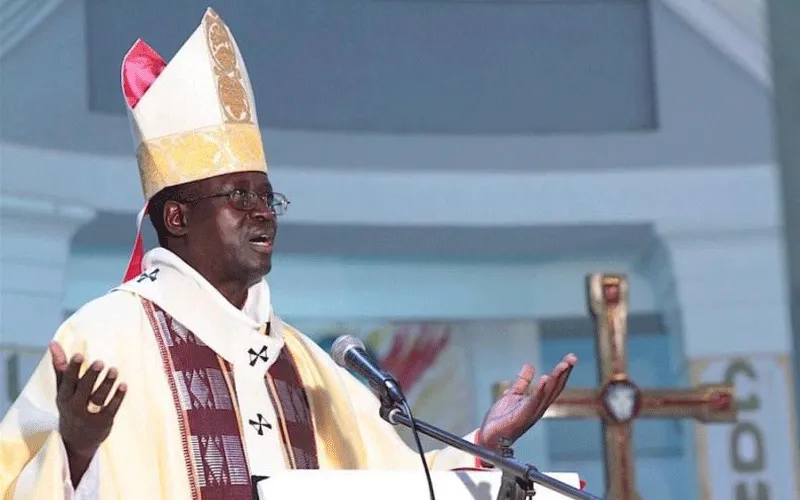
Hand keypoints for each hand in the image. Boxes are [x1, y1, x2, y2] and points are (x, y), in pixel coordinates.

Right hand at [50, 341, 126, 484]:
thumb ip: (61, 366)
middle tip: (100, 362)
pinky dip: (117, 397)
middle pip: (83, 390)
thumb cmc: (70, 405)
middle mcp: (74, 406)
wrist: (75, 441)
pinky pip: (111, 408)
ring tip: (114, 369)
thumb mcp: (63, 389)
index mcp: (64, 396)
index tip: (79, 355)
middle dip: (91, 376)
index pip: (68, 381)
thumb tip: (53, 342)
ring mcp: (89, 415)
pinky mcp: (103, 422)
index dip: (73, 369)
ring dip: (107, 384)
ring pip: (98, 398)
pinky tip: (124, 385)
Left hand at [477, 354, 576, 450]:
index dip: (562, 372)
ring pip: (548, 393)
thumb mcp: (512, 395)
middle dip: (564, 373)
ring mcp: (532, 413)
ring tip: (563, 365)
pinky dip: (540, 390)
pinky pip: (533, 402)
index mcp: (537, 403)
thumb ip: (522, 382)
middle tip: (573, 358)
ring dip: (556, 378)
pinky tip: (545, 379)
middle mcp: (538, 408)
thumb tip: (530, 366)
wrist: (489, 438)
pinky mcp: (522, 416)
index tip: (570, 358)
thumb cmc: (502, 420)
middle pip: (555, 388)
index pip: (553, 385)